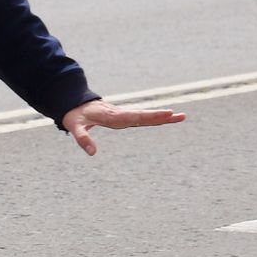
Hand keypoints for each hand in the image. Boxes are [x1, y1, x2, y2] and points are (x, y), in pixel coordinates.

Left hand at [62, 99, 185, 155]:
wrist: (76, 103)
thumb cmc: (76, 115)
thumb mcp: (75, 127)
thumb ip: (82, 138)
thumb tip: (92, 153)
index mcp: (113, 116)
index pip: (134, 116)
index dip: (150, 116)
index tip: (166, 113)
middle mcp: (122, 114)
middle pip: (145, 116)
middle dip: (162, 116)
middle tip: (181, 116)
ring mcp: (124, 115)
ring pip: (146, 116)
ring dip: (162, 117)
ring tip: (181, 117)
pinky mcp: (125, 117)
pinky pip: (142, 118)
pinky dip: (154, 119)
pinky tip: (166, 119)